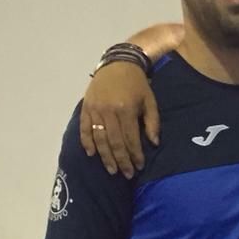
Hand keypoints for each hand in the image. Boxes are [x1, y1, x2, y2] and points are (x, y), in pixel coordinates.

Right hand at [80, 62, 159, 178]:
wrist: (118, 63)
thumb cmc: (137, 84)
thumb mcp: (150, 101)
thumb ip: (152, 123)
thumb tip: (154, 144)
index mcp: (126, 110)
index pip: (130, 139)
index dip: (135, 155)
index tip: (138, 167)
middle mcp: (109, 112)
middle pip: (114, 142)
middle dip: (121, 160)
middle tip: (126, 174)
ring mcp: (95, 110)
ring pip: (99, 138)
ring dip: (105, 156)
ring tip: (111, 170)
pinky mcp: (86, 107)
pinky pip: (84, 128)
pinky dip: (87, 142)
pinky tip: (92, 154)